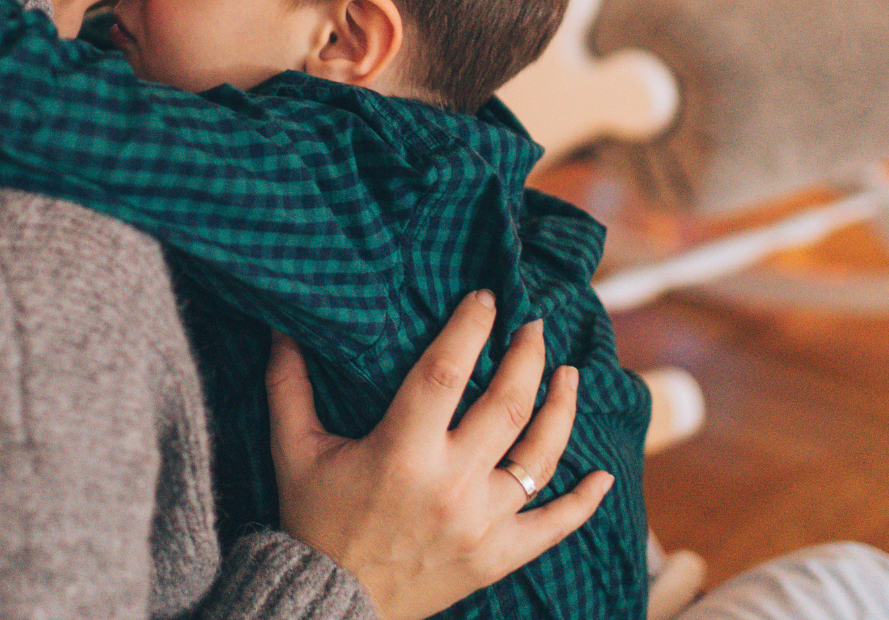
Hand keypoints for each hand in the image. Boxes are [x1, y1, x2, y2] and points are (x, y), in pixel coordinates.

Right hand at [267, 292, 612, 619]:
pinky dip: (584, 501)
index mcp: (401, 451)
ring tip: (569, 375)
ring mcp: (480, 523)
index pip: (446, 370)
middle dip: (529, 356)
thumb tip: (284, 328)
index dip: (470, 327)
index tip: (487, 298)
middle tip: (536, 328)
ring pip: (540, 456)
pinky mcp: (496, 557)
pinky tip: (604, 475)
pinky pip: (554, 527)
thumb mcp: (295, 450)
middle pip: (509, 404)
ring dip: (562, 410)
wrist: (330, 604)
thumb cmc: (313, 521)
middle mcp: (450, 484)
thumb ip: (289, 385)